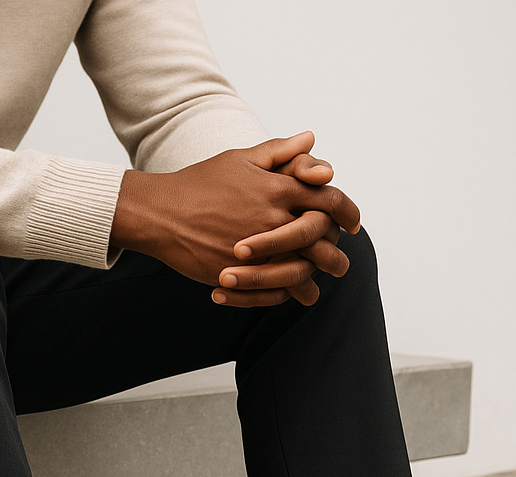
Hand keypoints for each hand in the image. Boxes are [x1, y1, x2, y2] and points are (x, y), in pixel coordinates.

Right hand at [111, 132, 358, 306]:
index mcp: (279, 188)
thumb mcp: (241, 158)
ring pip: (302, 272)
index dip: (348, 212)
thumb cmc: (201, 183)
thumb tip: (311, 140)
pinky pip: (274, 291)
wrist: (163, 214)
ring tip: (314, 287)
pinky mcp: (241, 273)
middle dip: (336, 256)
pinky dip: (284, 295)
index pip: (330, 200)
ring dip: (313, 282)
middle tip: (341, 262)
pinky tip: (286, 296)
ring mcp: (259, 250)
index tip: (352, 222)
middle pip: (323, 242)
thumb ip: (280, 151)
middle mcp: (274, 219)